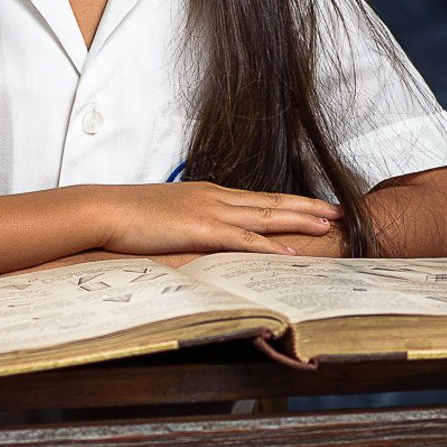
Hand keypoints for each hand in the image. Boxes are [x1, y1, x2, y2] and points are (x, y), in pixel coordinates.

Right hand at [88, 182, 338, 255]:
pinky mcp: (200, 228)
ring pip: (266, 215)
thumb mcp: (168, 216)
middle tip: (341, 210)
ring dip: (300, 220)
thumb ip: (191, 224)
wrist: (105, 210)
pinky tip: (292, 253)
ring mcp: (210, 211)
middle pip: (272, 201)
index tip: (317, 205)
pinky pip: (243, 238)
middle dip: (309, 206)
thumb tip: (202, 237)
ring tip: (330, 226)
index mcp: (210, 194)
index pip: (260, 198)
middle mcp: (216, 197)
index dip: (292, 201)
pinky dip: (271, 246)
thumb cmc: (130, 216)